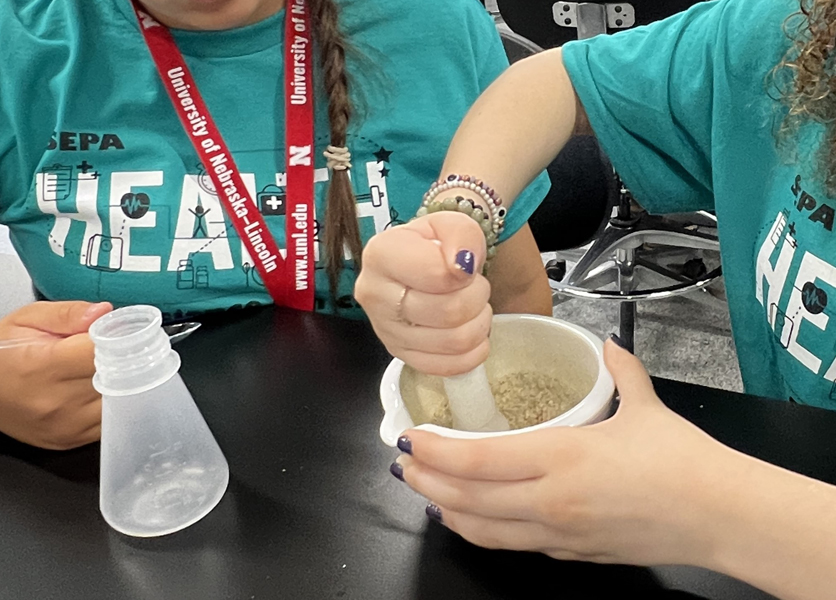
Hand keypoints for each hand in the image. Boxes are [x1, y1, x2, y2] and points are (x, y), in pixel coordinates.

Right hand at [0, 301, 112, 449]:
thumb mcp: (28, 318)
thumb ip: (70, 313)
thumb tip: (104, 312)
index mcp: (42, 366)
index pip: (99, 354)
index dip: (117, 341)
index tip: (120, 333)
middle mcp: (54, 401)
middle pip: (115, 379)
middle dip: (123, 361)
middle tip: (120, 349)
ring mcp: (63, 426)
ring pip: (118, 404)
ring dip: (122, 386)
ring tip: (110, 369)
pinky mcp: (68, 441)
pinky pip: (109, 423)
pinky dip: (113, 405)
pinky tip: (101, 390)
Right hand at [355, 211, 491, 375]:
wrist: (422, 263)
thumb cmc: (434, 244)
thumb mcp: (451, 222)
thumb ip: (461, 234)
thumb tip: (461, 264)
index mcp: (381, 254)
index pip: (437, 274)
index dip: (465, 272)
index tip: (466, 266)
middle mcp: (374, 294)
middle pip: (449, 311)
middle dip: (477, 296)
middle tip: (473, 286)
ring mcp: (384, 329)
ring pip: (454, 341)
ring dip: (478, 323)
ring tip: (472, 306)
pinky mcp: (398, 354)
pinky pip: (447, 367)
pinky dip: (471, 352)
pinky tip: (469, 331)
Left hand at [394, 339, 735, 566]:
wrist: (721, 516)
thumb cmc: (684, 462)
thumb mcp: (644, 405)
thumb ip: (618, 370)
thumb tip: (606, 345)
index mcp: (562, 457)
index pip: (478, 459)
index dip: (435, 452)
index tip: (410, 438)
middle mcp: (551, 500)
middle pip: (467, 498)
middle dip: (426, 481)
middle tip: (403, 464)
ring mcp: (558, 533)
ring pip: (482, 529)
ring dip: (445, 509)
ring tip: (423, 490)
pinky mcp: (571, 552)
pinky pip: (512, 545)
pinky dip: (480, 530)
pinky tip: (468, 518)